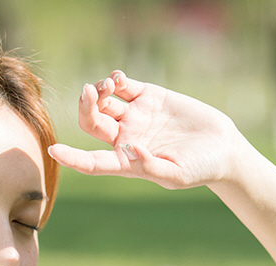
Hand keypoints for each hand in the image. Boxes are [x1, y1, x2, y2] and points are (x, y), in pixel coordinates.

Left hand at [49, 71, 243, 189]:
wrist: (222, 148)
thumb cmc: (199, 169)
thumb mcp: (176, 175)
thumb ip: (151, 166)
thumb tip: (128, 149)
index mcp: (125, 163)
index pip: (91, 162)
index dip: (71, 158)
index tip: (53, 151)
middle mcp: (124, 139)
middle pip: (91, 123)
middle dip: (85, 107)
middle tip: (89, 93)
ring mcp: (135, 117)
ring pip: (104, 102)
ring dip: (99, 91)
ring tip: (109, 85)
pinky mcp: (149, 98)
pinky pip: (125, 87)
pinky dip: (116, 80)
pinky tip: (117, 79)